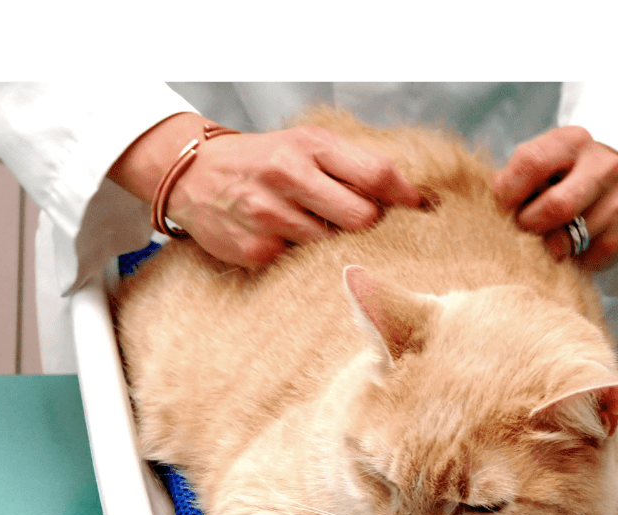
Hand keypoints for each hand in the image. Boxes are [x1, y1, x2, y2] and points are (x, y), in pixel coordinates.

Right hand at [110, 113, 421, 268]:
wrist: (194, 174)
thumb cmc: (262, 161)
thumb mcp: (305, 145)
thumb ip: (352, 166)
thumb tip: (408, 198)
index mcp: (308, 146)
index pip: (376, 174)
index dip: (407, 197)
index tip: (424, 211)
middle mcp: (288, 176)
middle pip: (362, 217)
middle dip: (370, 227)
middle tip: (363, 228)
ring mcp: (268, 216)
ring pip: (331, 247)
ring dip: (335, 247)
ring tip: (319, 233)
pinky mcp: (253, 250)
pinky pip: (299, 266)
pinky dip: (303, 262)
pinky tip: (291, 246)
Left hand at [493, 126, 617, 271]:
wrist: (605, 186)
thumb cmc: (555, 178)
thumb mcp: (534, 167)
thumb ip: (512, 182)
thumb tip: (493, 214)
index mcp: (572, 141)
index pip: (532, 162)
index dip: (508, 191)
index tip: (501, 206)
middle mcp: (603, 166)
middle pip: (558, 206)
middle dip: (529, 224)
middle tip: (521, 228)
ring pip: (570, 239)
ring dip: (547, 247)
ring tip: (543, 238)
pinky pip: (586, 258)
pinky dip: (568, 260)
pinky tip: (566, 248)